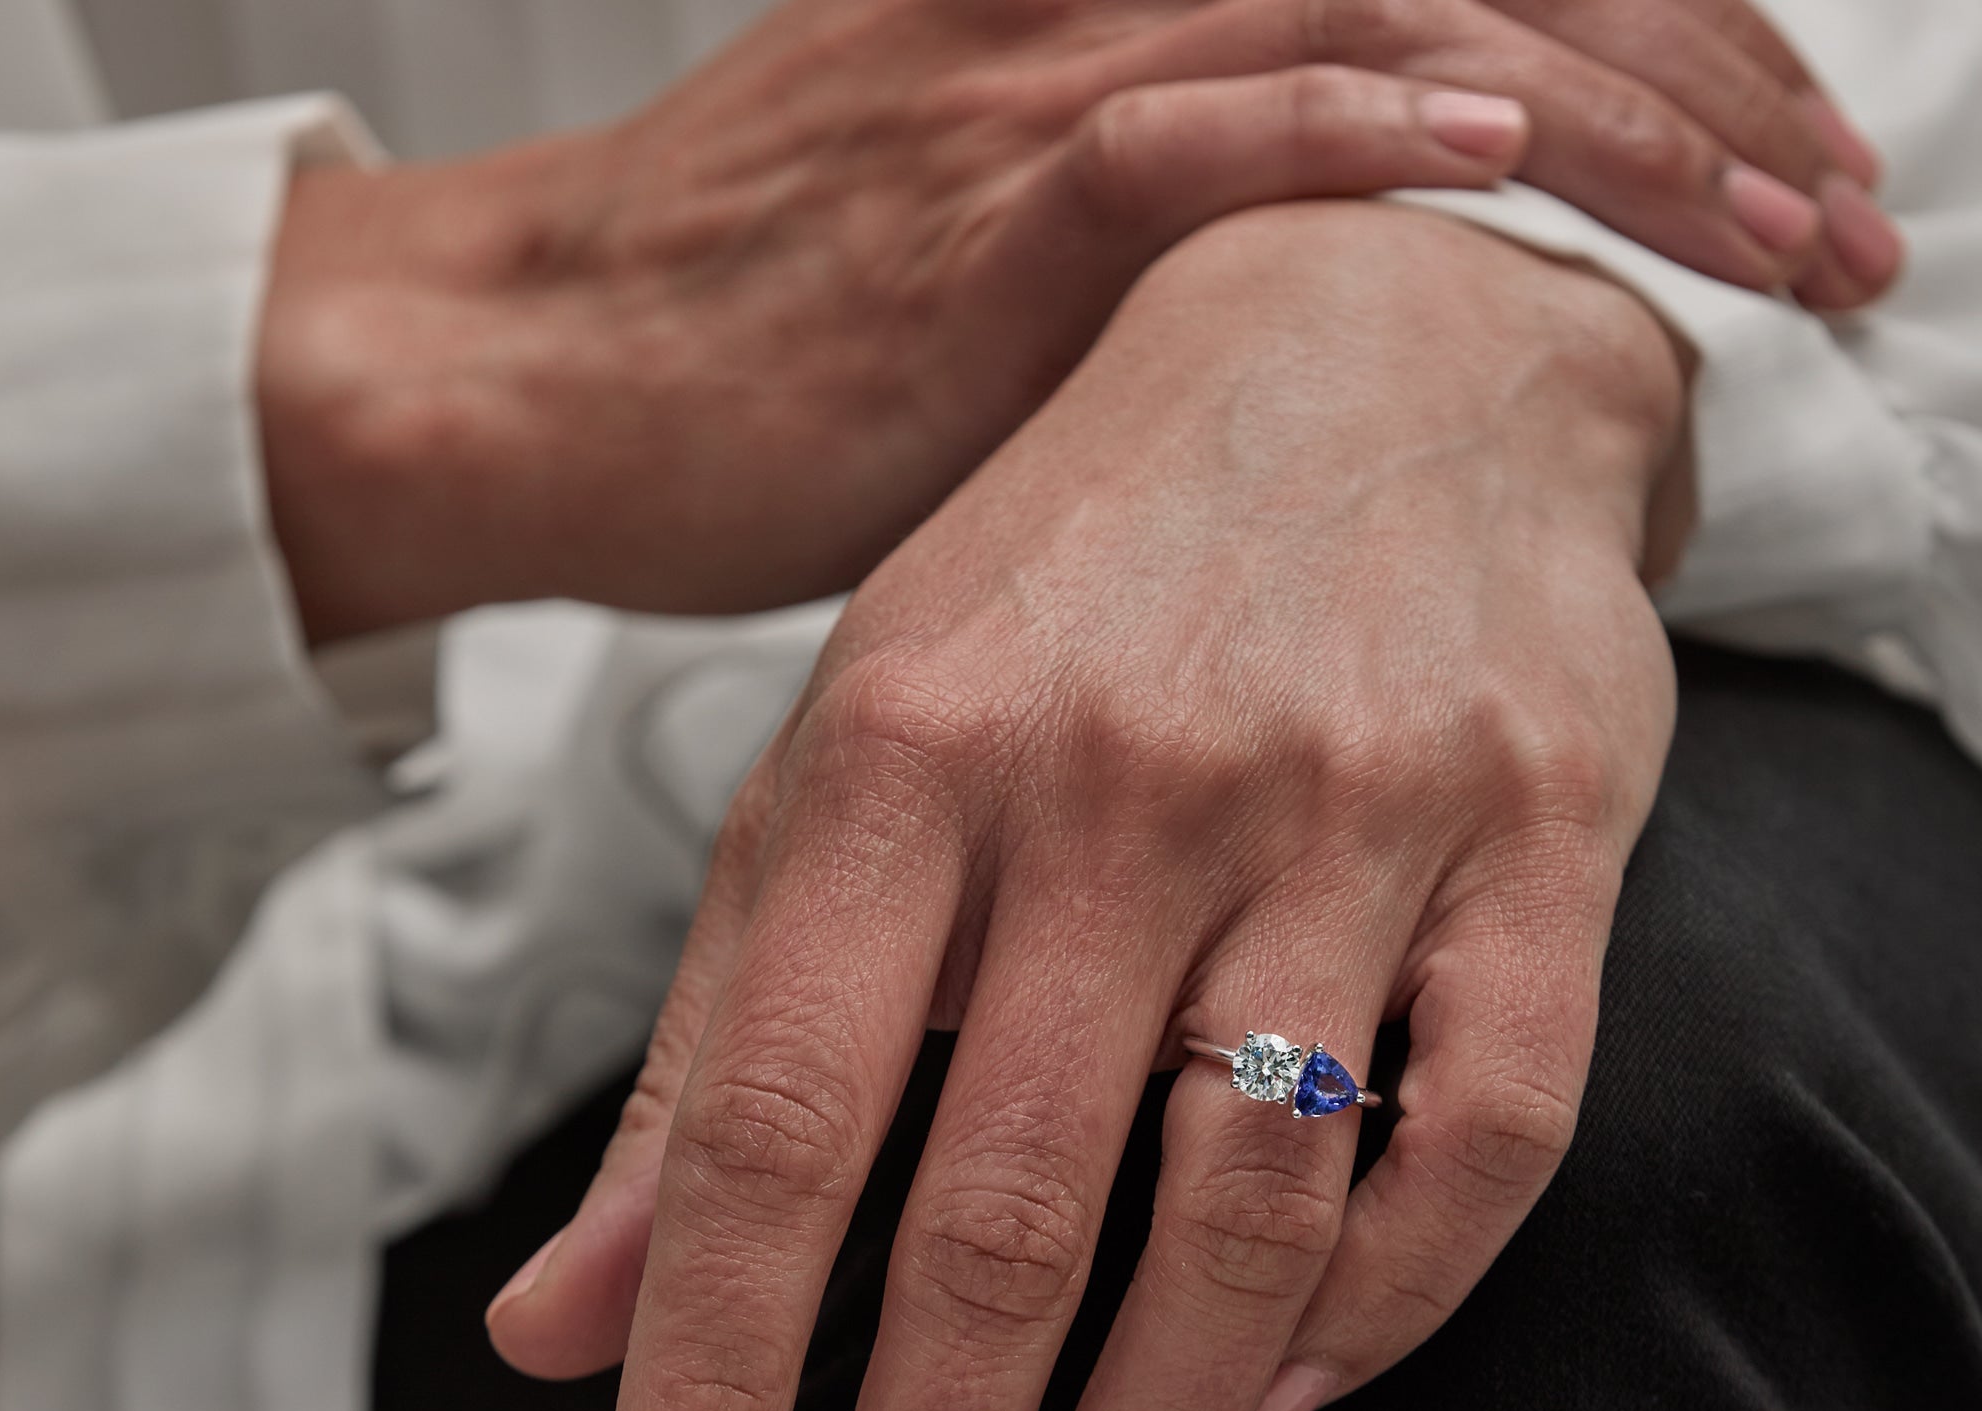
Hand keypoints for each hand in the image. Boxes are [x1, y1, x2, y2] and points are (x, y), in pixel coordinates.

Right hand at [259, 0, 1886, 640]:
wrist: (556, 375)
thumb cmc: (789, 356)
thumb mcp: (1027, 283)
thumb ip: (1203, 277)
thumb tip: (1367, 358)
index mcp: (1145, 24)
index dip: (1668, 63)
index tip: (1800, 188)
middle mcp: (1110, 6)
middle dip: (1703, 95)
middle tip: (1853, 225)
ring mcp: (1039, 89)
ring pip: (1383, 30)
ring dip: (1603, 124)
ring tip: (1780, 230)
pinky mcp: (965, 211)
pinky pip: (1180, 131)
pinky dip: (1339, 134)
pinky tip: (1493, 169)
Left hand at [489, 202, 1689, 1410]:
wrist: (1360, 345)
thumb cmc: (1066, 588)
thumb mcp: (844, 767)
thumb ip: (703, 1051)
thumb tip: (559, 1332)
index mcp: (900, 754)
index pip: (763, 1125)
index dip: (709, 1373)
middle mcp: (1120, 784)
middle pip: (1004, 1216)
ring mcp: (1350, 806)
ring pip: (1245, 1214)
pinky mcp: (1541, 833)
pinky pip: (1487, 1131)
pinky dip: (1389, 1307)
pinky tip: (1282, 1402)